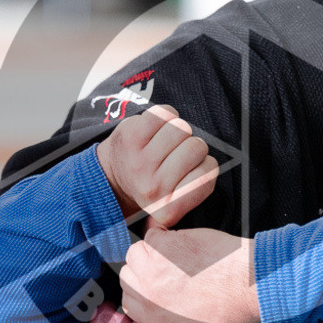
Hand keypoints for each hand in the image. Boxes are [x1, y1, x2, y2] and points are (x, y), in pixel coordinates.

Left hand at [96, 104, 217, 228]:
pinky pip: (165, 113)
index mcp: (168, 209)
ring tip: (166, 143)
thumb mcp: (177, 202)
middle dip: (192, 147)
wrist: (113, 176)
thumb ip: (198, 191)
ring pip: (182, 129)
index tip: (189, 173)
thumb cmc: (154, 184)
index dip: (204, 166)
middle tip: (177, 155)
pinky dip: (166, 117)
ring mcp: (139, 161)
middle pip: (197, 147)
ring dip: (178, 131)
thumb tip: (202, 174)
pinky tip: (157, 130)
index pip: (209, 173)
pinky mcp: (130, 136)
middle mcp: (153, 188)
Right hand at [120, 226, 258, 322]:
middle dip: (143, 275)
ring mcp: (157, 263)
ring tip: (170, 258)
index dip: (144, 297)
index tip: (158, 292)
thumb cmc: (231, 315)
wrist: (250, 284)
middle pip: (128, 277)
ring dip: (149, 254)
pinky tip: (181, 244)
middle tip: (165, 274)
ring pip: (136, 254)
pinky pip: (154, 233)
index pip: (129, 303)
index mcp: (152, 314)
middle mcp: (148, 288)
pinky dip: (164, 235)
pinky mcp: (170, 242)